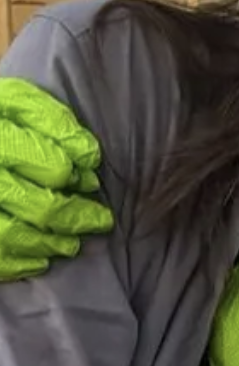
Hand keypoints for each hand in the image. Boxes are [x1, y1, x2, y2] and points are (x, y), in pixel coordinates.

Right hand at [0, 76, 113, 279]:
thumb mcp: (15, 102)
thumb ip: (52, 121)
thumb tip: (89, 157)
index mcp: (1, 138)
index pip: (53, 168)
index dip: (76, 177)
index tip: (90, 181)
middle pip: (41, 207)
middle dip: (78, 217)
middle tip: (101, 220)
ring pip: (13, 235)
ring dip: (50, 244)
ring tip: (71, 244)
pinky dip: (19, 263)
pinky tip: (40, 261)